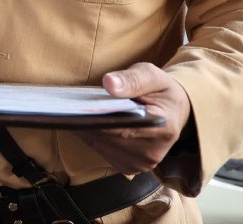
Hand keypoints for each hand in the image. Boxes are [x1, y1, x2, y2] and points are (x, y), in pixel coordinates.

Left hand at [76, 62, 191, 174]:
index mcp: (163, 128)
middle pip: (109, 138)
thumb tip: (109, 83)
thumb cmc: (161, 91)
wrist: (173, 112)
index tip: (78, 106)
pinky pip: (102, 151)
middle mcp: (153, 152)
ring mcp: (141, 164)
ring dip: (87, 129)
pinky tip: (87, 122)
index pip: (123, 127)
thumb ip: (132, 79)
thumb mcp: (151, 75)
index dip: (98, 118)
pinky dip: (92, 136)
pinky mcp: (130, 167)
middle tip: (69, 105)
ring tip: (76, 111)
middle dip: (89, 121)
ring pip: (102, 146)